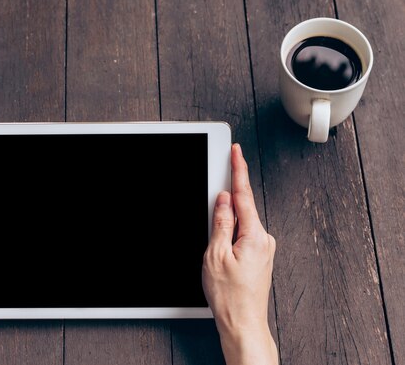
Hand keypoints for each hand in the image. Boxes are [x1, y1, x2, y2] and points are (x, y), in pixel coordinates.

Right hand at [202, 143, 277, 364]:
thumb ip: (220, 222)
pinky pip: (243, 236)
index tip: (236, 152)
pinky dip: (231, 237)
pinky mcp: (260, 257)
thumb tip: (224, 200)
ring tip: (214, 252)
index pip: (244, 195)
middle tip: (212, 221)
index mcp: (254, 236)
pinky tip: (221, 252)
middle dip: (225, 207)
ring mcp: (264, 249)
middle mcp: (264, 240)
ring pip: (241, 225)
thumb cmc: (230, 296)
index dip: (238, 170)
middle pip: (241, 210)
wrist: (243, 324)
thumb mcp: (215, 255)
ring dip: (226, 228)